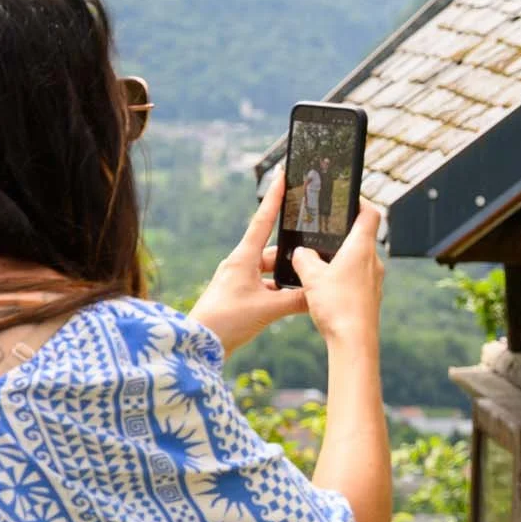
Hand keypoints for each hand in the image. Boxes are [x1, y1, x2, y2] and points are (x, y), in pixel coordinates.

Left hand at [188, 170, 307, 354]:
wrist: (199, 345)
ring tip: (307, 290)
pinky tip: (292, 305)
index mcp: (243, 258)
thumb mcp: (269, 308)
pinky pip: (266, 288)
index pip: (263, 221)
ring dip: (288, 281)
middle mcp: (240, 265)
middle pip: (273, 253)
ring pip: (271, 273)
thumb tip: (320, 294)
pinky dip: (280, 294)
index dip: (273, 198)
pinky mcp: (238, 297)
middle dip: (293, 259)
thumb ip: (297, 300)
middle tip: (315, 262)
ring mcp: (238, 281)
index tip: (280, 176)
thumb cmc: (228, 321)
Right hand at [290, 197, 385, 349]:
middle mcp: (373, 261)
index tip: (347, 197)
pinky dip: (343, 274)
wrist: (354, 342)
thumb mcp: (311, 277)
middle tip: (323, 230)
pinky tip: (325, 285)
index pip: (370, 213)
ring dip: (340, 256)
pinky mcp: (371, 297)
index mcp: (362, 248)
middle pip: (362, 236)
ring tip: (318, 260)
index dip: (360, 201)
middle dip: (342, 232)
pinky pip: (357, 277)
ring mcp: (375, 280)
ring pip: (358, 259)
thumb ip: (303, 259)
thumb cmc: (337, 306)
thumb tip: (301, 253)